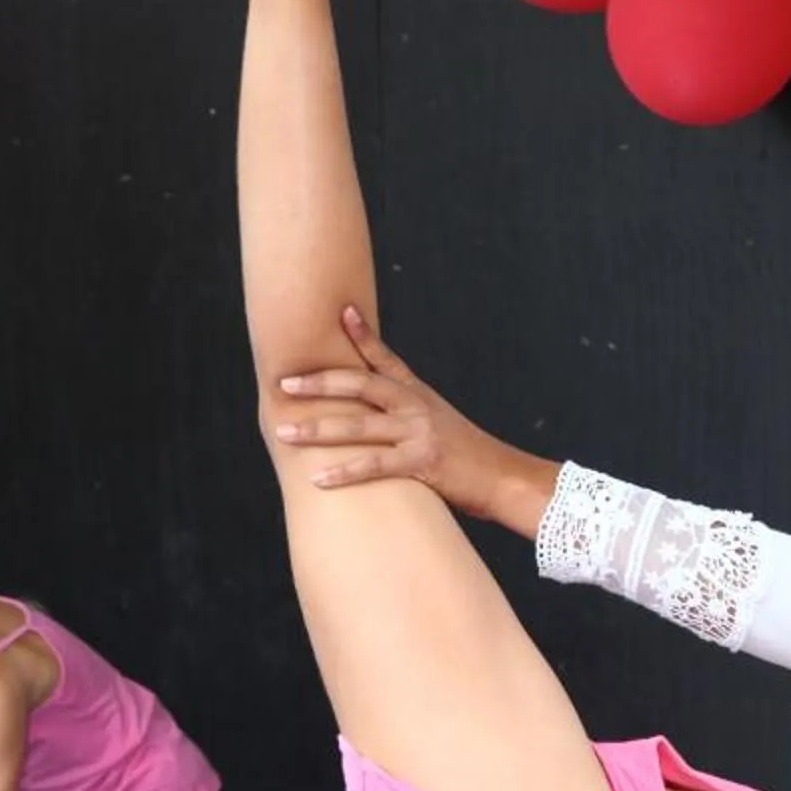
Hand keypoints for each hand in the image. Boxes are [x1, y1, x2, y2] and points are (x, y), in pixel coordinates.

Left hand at [274, 306, 487, 498]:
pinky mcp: (421, 462)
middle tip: (285, 381)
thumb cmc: (473, 459)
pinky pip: (373, 465)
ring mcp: (418, 432)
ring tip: (284, 431)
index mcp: (420, 395)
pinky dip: (344, 472)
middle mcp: (416, 406)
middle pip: (359, 384)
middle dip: (319, 382)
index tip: (341, 311)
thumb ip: (412, 419)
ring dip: (317, 429)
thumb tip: (380, 422)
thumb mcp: (442, 426)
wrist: (506, 478)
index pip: (385, 358)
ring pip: (358, 425)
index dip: (362, 335)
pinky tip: (317, 477)